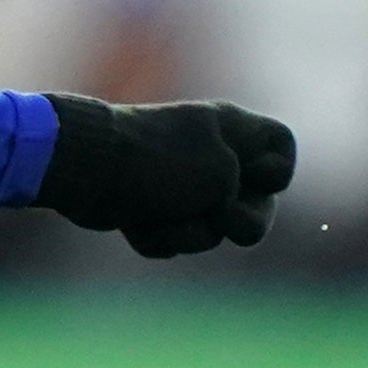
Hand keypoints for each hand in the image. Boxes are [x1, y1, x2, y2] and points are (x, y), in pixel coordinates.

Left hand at [35, 94, 294, 257]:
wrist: (86, 171)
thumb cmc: (159, 164)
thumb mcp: (220, 175)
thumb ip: (245, 201)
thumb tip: (218, 219)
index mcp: (233, 130)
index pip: (281, 148)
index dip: (278, 173)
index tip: (255, 178)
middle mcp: (212, 153)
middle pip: (255, 203)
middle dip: (237, 221)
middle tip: (217, 217)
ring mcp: (181, 183)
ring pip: (213, 229)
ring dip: (188, 231)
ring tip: (161, 212)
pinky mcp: (154, 208)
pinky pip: (177, 236)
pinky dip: (159, 237)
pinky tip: (137, 222)